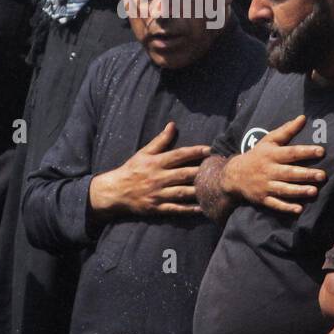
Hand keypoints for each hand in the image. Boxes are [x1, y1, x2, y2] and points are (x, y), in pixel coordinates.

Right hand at [89, 121, 210, 215]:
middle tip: (218, 170)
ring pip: (182, 192)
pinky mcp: (157, 207)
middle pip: (184, 174)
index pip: (179, 155)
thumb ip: (160, 140)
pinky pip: (176, 208)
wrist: (115, 191)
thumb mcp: (144, 152)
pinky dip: (189, 209)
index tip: (210, 150)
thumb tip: (172, 125)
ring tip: (213, 188)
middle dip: (201, 171)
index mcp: (156, 162)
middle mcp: (158, 177)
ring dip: (198, 191)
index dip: (195, 152)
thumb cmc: (132, 169)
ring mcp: (158, 193)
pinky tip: (202, 208)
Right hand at [221, 114, 325, 212]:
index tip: (321, 151)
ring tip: (314, 191)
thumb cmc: (257, 155)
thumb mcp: (269, 140)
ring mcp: (266, 185)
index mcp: (272, 155)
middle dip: (306, 174)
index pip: (291, 152)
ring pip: (284, 189)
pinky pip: (275, 204)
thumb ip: (286, 130)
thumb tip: (303, 118)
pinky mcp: (263, 198)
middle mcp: (269, 170)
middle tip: (322, 175)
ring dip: (299, 191)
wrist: (234, 175)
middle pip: (290, 172)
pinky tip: (299, 209)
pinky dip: (286, 207)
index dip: (306, 151)